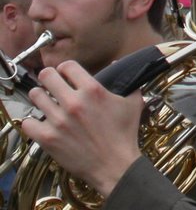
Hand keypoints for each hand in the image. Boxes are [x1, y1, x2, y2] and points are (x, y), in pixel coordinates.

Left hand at [20, 61, 144, 195]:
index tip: (65, 74)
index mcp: (93, 90)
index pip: (67, 66)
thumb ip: (126, 82)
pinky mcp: (48, 138)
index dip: (65, 69)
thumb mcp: (133, 103)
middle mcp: (73, 102)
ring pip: (35, 96)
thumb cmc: (125, 134)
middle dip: (49, 78)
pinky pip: (28, 123)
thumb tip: (117, 64)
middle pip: (47, 76)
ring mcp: (58, 120)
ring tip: (46, 102)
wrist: (115, 165)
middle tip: (52, 84)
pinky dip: (33, 122)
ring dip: (40, 97)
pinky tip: (42, 123)